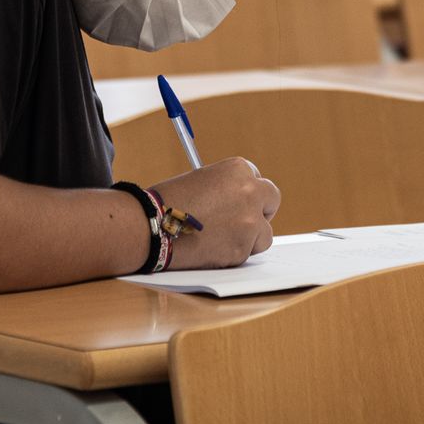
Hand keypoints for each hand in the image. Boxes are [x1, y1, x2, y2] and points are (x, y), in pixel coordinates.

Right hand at [150, 157, 280, 269]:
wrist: (151, 226)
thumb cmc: (168, 202)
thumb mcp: (201, 181)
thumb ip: (225, 188)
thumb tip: (237, 200)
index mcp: (237, 169)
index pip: (257, 178)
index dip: (248, 192)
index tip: (240, 201)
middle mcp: (250, 192)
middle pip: (272, 199)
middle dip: (261, 210)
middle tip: (247, 219)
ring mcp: (249, 222)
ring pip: (265, 233)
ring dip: (250, 237)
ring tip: (221, 238)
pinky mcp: (243, 249)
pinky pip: (248, 253)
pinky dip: (233, 253)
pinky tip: (212, 249)